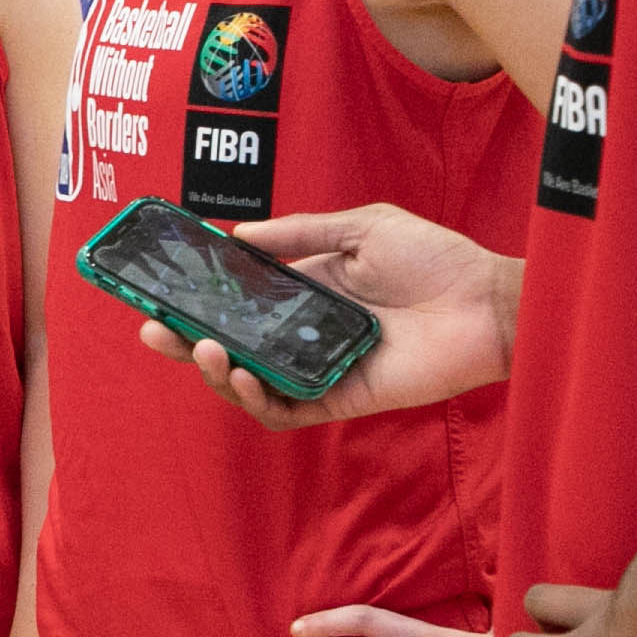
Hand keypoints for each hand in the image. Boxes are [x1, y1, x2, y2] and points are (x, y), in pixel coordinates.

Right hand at [134, 204, 516, 427]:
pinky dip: (255, 397)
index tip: (159, 285)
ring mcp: (319, 368)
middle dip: (184, 339)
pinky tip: (240, 374)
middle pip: (231, 344)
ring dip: (215, 370)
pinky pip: (285, 409)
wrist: (487, 302)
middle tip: (150, 327)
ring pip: (249, 382)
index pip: (238, 299)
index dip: (198, 296)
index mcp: (307, 290)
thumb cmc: (435, 259)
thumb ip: (301, 234)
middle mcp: (305, 332)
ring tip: (200, 347)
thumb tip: (238, 236)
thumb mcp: (361, 227)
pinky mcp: (339, 398)